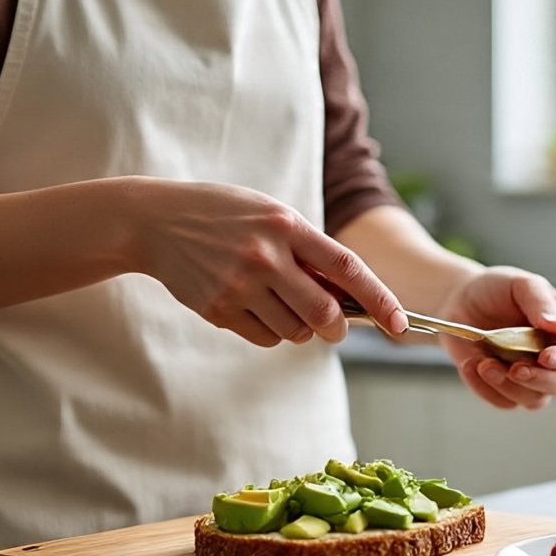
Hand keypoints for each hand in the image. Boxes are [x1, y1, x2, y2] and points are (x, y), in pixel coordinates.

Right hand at [127, 177, 406, 346]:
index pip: (347, 268)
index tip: (400, 323)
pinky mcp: (218, 309)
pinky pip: (266, 338)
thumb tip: (351, 298)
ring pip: (295, 331)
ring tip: (280, 302)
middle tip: (336, 327)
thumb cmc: (226, 217)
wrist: (155, 221)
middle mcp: (265, 256)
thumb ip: (310, 250)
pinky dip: (273, 332)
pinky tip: (255, 306)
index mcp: (286, 225)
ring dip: (301, 328)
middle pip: (323, 313)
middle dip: (338, 328)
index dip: (379, 299)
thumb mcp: (272, 216)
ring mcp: (239, 285)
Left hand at [437, 266, 555, 409]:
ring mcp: (532, 376)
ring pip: (535, 400)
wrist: (461, 302)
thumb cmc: (497, 289)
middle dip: (539, 379)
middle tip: (515, 368)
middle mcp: (555, 356)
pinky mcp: (507, 389)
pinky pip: (504, 402)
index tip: (546, 356)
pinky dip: (486, 388)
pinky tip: (472, 365)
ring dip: (509, 387)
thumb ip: (541, 302)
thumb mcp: (520, 284)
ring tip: (484, 364)